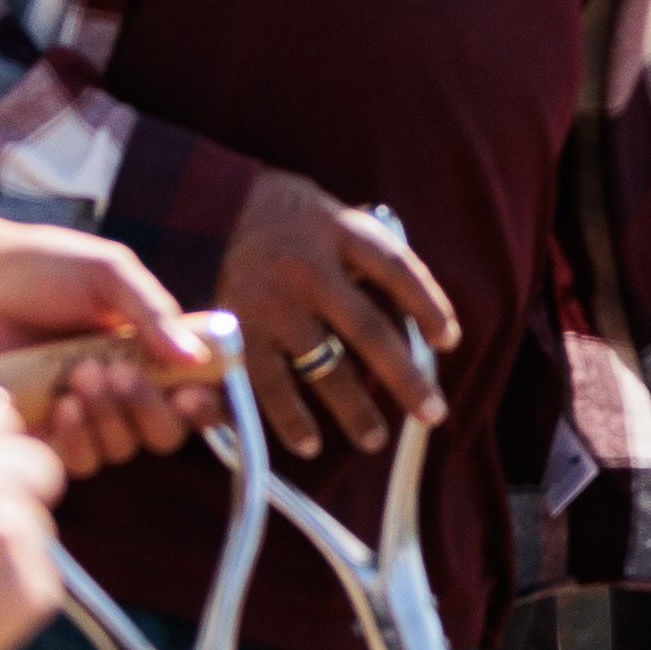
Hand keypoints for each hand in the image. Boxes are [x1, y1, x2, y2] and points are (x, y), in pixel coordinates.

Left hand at [0, 222, 218, 473]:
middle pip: (163, 434)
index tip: (189, 395)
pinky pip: (76, 461)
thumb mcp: (107, 273)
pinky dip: (75, 438)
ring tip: (77, 376)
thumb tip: (197, 360)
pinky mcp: (41, 433)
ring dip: (108, 417)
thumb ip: (152, 313)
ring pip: (120, 450)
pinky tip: (58, 404)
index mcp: (148, 352)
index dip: (204, 406)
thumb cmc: (43, 266)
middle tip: (116, 371)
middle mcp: (121, 391)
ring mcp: (82, 415)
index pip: (195, 396)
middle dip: (147, 408)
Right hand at [212, 173, 455, 456]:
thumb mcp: (327, 213)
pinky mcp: (237, 332)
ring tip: (374, 439)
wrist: (200, 207)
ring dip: (353, 410)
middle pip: (370, 330)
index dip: (429, 306)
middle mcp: (310, 269)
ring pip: (324, 368)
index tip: (449, 341)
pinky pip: (269, 385)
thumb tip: (409, 306)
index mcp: (340, 231)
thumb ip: (362, 253)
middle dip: (406, 378)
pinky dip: (289, 419)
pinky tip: (309, 443)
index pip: (398, 271)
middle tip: (432, 414)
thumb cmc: (279, 216)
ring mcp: (273, 304)